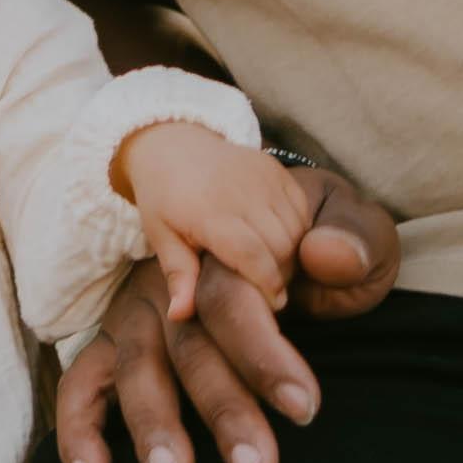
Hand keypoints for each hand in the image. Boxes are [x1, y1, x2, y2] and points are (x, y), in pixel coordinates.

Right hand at [52, 151, 397, 462]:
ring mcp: (137, 315)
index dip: (266, 354)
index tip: (304, 408)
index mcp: (231, 253)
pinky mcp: (110, 344)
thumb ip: (352, 235)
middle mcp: (174, 284)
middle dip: (223, 412)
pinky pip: (81, 385)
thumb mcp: (349, 222)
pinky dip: (79, 432)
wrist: (271, 216)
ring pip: (138, 369)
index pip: (237, 300)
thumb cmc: (318, 238)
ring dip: (153, 427)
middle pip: (192, 346)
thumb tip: (330, 256)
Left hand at [114, 120, 327, 322]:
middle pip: (280, 246)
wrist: (175, 146)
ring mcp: (263, 177)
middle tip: (268, 288)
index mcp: (210, 212)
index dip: (268, 284)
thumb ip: (178, 276)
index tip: (273, 305)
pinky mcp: (276, 169)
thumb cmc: (164, 198)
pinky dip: (298, 231)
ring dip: (291, 254)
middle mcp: (241, 191)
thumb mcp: (162, 237)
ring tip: (273, 267)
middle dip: (280, 274)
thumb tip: (179, 316)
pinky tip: (280, 242)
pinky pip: (301, 210)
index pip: (252, 255)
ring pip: (296, 229)